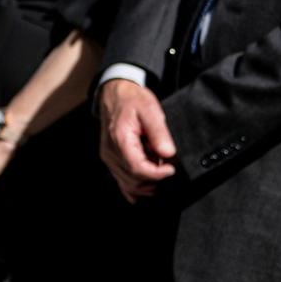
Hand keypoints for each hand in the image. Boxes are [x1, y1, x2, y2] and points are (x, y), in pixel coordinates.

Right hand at [99, 79, 176, 201]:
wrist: (115, 94)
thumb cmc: (132, 100)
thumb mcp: (150, 110)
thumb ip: (159, 132)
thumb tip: (168, 153)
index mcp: (120, 140)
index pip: (138, 169)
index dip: (157, 174)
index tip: (171, 168)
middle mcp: (110, 153)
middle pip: (134, 181)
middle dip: (154, 180)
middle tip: (166, 166)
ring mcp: (109, 158)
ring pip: (128, 185)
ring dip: (147, 184)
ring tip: (158, 169)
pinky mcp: (111, 160)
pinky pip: (122, 182)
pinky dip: (136, 188)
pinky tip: (148, 187)